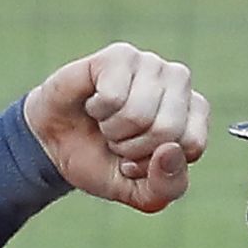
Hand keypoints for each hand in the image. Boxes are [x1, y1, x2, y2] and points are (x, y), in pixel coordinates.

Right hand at [23, 42, 208, 213]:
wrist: (53, 143)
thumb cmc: (102, 161)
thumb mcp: (139, 192)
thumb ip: (167, 186)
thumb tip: (171, 151)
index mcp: (194, 114)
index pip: (191, 145)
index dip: (154, 163)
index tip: (136, 158)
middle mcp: (178, 81)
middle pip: (167, 130)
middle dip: (132, 148)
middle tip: (117, 140)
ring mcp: (150, 63)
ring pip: (139, 114)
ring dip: (113, 130)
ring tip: (106, 122)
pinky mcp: (120, 55)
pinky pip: (114, 96)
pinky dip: (97, 110)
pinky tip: (94, 103)